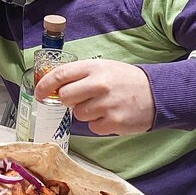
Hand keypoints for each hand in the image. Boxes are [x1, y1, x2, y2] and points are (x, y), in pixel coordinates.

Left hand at [33, 59, 154, 135]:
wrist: (157, 93)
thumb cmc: (126, 80)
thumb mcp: (103, 68)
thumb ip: (80, 75)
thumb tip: (54, 87)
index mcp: (94, 67)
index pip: (59, 75)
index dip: (44, 86)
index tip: (38, 93)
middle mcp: (99, 84)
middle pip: (65, 98)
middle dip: (68, 101)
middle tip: (80, 99)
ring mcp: (106, 104)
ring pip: (78, 114)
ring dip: (86, 112)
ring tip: (103, 105)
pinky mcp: (113, 122)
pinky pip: (92, 127)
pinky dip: (99, 123)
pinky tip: (111, 115)